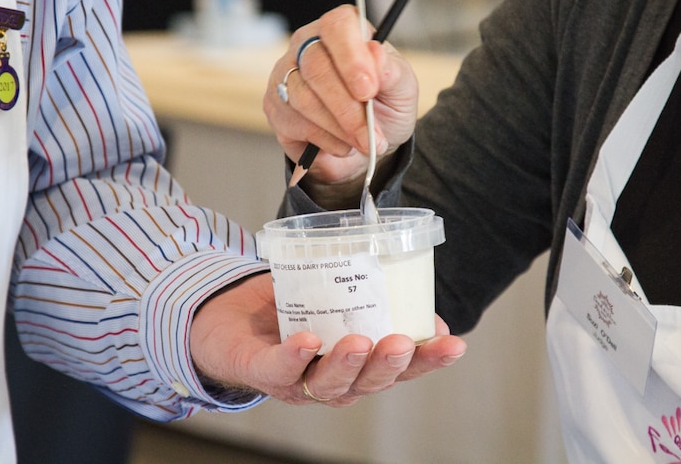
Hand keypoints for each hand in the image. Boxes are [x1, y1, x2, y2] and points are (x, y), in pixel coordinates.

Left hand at [190, 273, 466, 406]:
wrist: (227, 316)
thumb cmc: (290, 310)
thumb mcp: (337, 300)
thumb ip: (374, 297)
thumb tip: (422, 300)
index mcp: (356, 365)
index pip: (399, 370)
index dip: (428, 361)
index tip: (453, 344)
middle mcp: (332, 380)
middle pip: (367, 383)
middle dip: (388, 366)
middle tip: (402, 344)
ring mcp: (296, 380)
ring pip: (327, 383)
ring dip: (346, 364)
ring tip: (361, 341)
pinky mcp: (260, 369)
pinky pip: (278, 370)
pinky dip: (293, 357)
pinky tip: (307, 340)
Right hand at [264, 5, 418, 192]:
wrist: (367, 144)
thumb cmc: (385, 106)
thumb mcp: (402, 90)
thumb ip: (393, 71)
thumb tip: (376, 54)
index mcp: (344, 29)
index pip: (337, 26)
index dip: (351, 58)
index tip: (369, 91)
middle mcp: (308, 44)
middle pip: (316, 67)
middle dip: (348, 109)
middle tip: (371, 135)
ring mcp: (285, 74)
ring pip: (303, 99)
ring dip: (339, 129)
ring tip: (362, 142)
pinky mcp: (275, 106)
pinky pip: (295, 124)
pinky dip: (325, 141)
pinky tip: (341, 144)